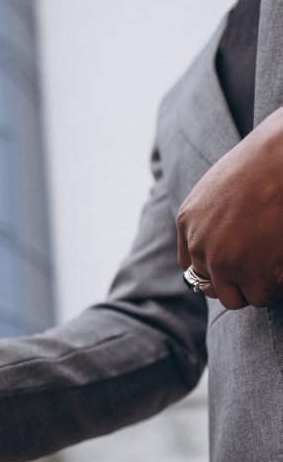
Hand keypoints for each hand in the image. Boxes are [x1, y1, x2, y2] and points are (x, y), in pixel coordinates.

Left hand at [177, 108, 282, 308]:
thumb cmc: (263, 163)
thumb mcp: (219, 187)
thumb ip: (210, 217)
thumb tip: (225, 239)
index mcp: (188, 222)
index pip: (192, 267)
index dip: (217, 272)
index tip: (239, 267)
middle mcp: (199, 245)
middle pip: (212, 287)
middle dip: (237, 282)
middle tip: (263, 268)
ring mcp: (223, 260)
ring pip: (235, 297)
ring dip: (256, 288)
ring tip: (275, 267)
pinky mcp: (252, 270)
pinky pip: (263, 295)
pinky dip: (276, 287)